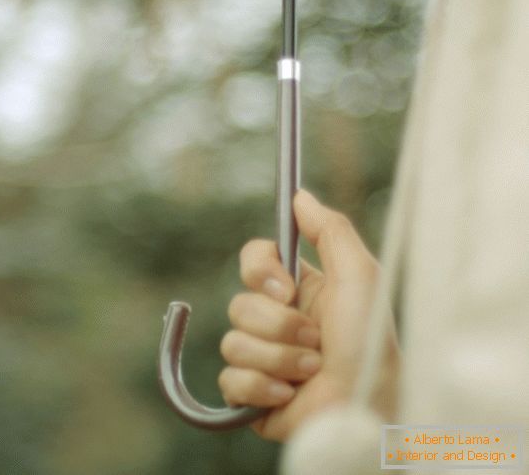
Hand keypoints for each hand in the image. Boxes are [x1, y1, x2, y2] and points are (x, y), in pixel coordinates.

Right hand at [218, 189, 399, 440]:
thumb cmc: (371, 342)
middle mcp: (274, 322)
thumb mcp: (360, 276)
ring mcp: (260, 359)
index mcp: (295, 290)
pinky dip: (262, 387)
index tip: (284, 287)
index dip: (259, 270)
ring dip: (279, 359)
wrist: (367, 406)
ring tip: (311, 371)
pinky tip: (290, 394)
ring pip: (234, 344)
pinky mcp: (250, 395)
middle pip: (239, 305)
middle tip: (316, 340)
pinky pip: (230, 380)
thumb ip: (331, 230)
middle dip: (279, 326)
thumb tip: (300, 196)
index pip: (253, 260)